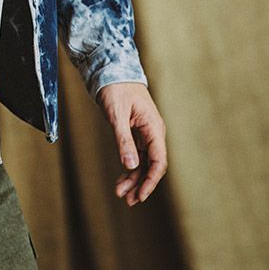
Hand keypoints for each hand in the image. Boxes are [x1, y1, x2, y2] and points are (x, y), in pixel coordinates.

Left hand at [95, 81, 166, 205]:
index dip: (150, 180)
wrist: (110, 70)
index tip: (140, 195)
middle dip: (140, 183)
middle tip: (127, 200)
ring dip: (133, 178)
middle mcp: (153, 132)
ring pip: (143, 162)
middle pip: (151, 165)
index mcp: (153, 127)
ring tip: (121, 194)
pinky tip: (122, 179)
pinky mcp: (136, 132)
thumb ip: (124, 140)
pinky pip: (136, 154)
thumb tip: (131, 166)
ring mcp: (145, 133)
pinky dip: (129, 167)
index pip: (158, 160)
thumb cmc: (115, 88)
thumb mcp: (116, 114)